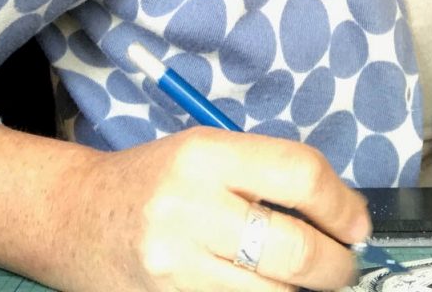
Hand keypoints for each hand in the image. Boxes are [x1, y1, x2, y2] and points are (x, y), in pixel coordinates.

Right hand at [69, 126, 370, 291]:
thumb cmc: (151, 178)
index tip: (358, 224)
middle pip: (295, 249)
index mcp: (205, 154)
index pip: (299, 175)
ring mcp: (175, 267)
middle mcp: (189, 208)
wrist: (74, 216)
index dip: (342, 205)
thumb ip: (264, 173)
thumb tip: (339, 210)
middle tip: (346, 265)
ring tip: (311, 281)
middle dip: (337, 265)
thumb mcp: (204, 153)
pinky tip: (269, 290)